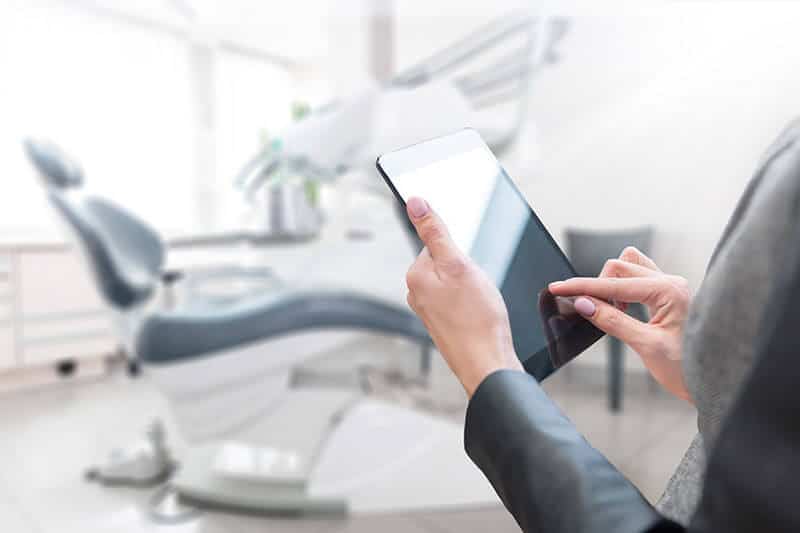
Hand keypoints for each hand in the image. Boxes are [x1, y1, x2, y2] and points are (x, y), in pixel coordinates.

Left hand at [404, 197, 522, 396]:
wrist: (487, 364)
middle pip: (446, 263)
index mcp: (416, 275)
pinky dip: (473, 304)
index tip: (470, 267)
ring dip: (472, 288)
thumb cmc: (477, 319)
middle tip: (478, 287)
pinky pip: (460, 302)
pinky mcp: (444, 324)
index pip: (437, 243)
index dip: (460, 250)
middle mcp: (417, 293)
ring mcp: (429, 311)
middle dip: (467, 269)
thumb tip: (415, 203)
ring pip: (455, 283)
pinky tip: (481, 314)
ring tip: (481, 303)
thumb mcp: (458, 265)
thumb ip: (435, 232)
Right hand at [548, 247, 692, 401]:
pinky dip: (622, 288)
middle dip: (598, 286)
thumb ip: (612, 321)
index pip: (614, 284)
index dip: (582, 287)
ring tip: (609, 310)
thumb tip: (584, 304)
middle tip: (589, 311)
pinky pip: (638, 278)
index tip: (558, 288)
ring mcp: (670, 287)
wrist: (714, 382)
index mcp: (669, 291)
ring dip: (611, 283)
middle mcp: (671, 282)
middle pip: (620, 267)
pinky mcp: (667, 295)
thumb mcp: (646, 346)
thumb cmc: (688, 368)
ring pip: (629, 267)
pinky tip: (620, 308)